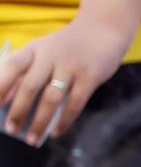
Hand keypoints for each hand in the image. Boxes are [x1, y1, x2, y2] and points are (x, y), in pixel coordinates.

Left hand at [0, 15, 130, 144]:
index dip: (1, 85)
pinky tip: (57, 133)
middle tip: (12, 129)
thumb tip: (9, 100)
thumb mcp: (45, 50)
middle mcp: (50, 56)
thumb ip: (29, 70)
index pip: (12, 66)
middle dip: (18, 110)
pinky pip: (75, 103)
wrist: (104, 29)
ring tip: (33, 138)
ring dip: (40, 121)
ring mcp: (71, 67)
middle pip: (30, 86)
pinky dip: (64, 121)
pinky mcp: (90, 77)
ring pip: (51, 98)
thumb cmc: (69, 46)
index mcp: (35, 49)